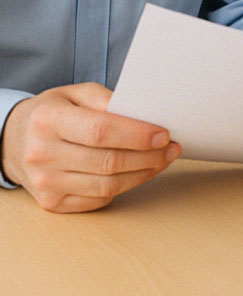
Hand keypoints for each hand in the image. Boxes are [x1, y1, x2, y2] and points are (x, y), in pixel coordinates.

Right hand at [0, 83, 178, 212]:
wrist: (14, 141)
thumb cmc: (52, 112)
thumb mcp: (75, 93)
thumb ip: (107, 100)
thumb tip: (143, 114)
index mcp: (49, 121)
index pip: (100, 131)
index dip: (136, 134)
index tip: (163, 134)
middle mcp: (43, 154)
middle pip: (107, 161)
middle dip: (148, 156)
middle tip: (172, 148)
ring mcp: (45, 183)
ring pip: (106, 185)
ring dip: (142, 174)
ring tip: (163, 160)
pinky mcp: (51, 203)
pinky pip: (97, 199)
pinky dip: (124, 187)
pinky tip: (139, 173)